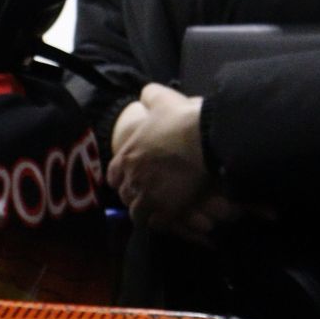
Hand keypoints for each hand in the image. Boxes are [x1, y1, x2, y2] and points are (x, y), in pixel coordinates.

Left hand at [109, 83, 210, 231]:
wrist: (205, 139)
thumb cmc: (182, 119)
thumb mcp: (162, 100)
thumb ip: (150, 97)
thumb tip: (146, 94)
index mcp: (128, 155)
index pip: (114, 175)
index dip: (122, 177)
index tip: (131, 178)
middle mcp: (134, 178)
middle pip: (125, 195)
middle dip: (134, 195)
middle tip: (146, 195)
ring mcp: (150, 195)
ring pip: (138, 213)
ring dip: (146, 211)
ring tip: (158, 208)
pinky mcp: (169, 209)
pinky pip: (157, 224)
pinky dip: (162, 221)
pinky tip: (170, 216)